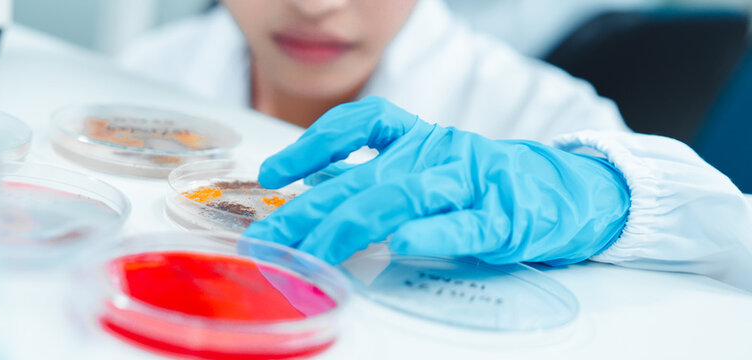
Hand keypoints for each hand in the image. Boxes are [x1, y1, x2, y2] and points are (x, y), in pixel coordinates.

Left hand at [243, 96, 630, 264]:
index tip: (273, 173)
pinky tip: (399, 244)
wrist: (567, 190)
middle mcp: (438, 153)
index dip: (313, 143)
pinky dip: (432, 233)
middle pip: (366, 175)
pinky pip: (465, 225)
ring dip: (355, 223)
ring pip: (405, 195)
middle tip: (273, 237)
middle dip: (313, 208)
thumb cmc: (483, 185)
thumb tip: (314, 183)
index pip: (359, 123)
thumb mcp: (424, 169)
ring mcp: (471, 182)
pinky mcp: (504, 218)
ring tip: (317, 248)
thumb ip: (374, 175)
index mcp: (419, 138)